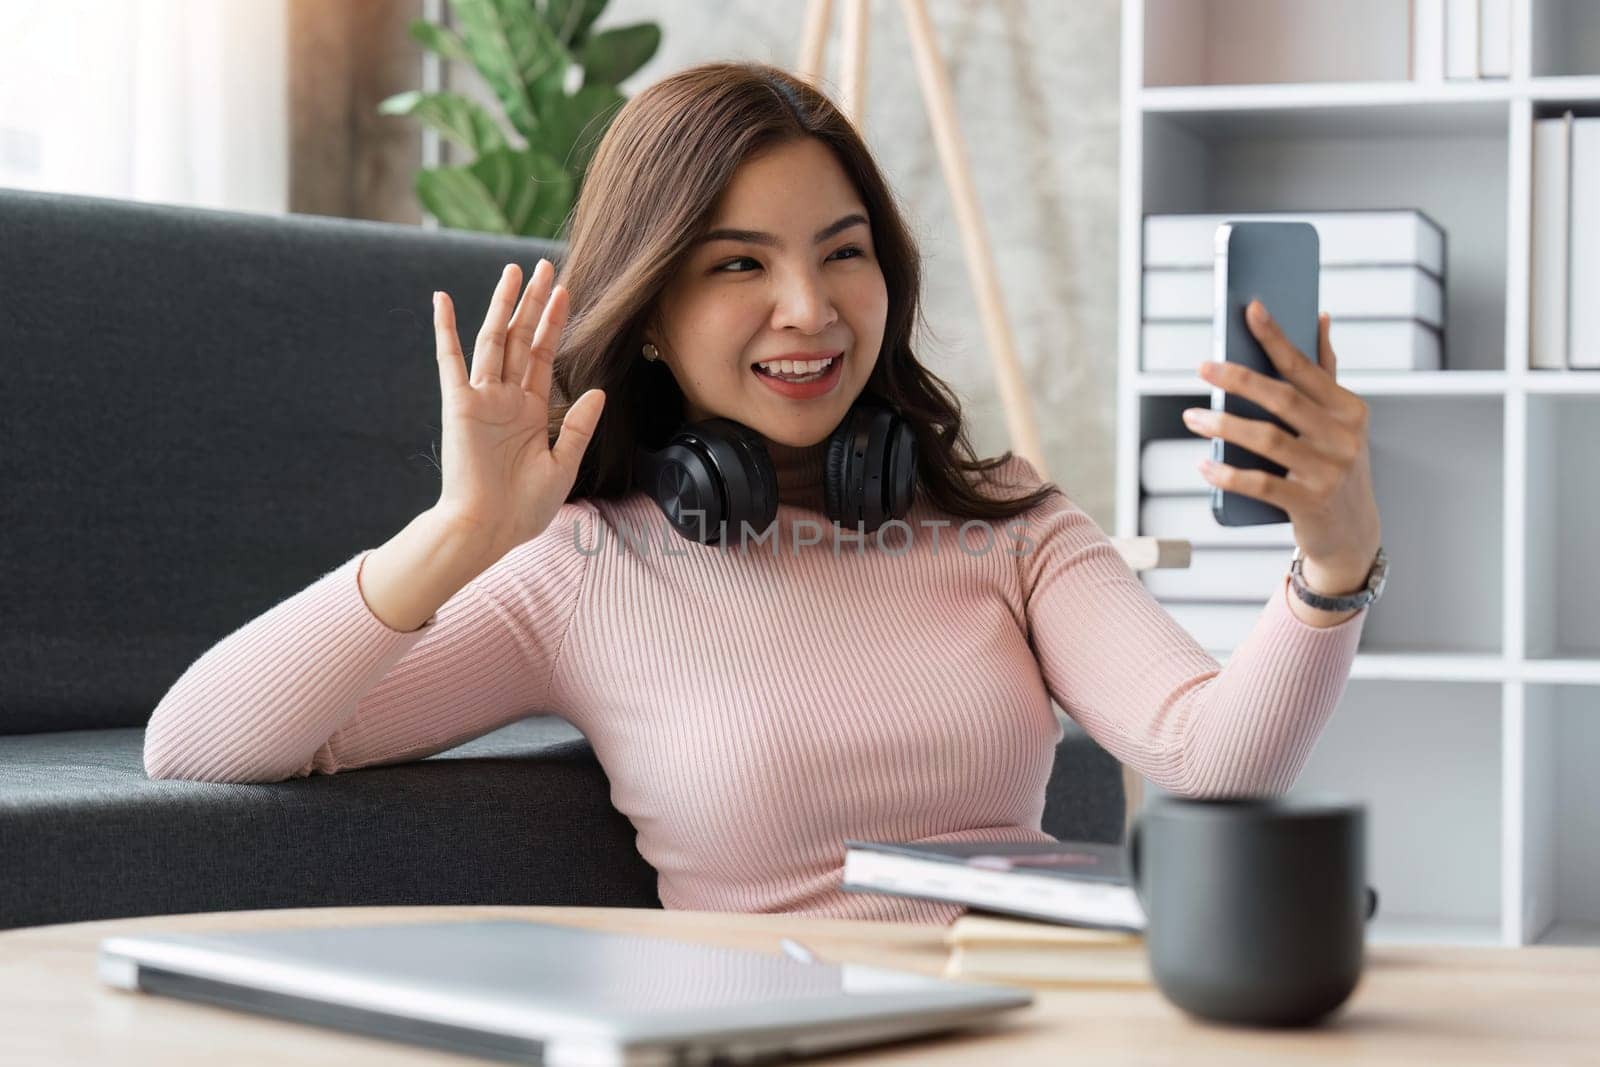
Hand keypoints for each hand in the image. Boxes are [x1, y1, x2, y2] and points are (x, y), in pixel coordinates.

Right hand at [431, 260, 604, 558]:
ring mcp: (481, 399)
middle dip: (534, 302)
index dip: (554, 323)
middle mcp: (505, 398)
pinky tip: (444, 300)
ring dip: (503, 305)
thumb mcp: (563, 464)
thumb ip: (578, 426)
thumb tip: (598, 391)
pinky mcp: (458, 405)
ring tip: (515, 271)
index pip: (542, 355)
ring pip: (493, 340)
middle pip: (520, 338)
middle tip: (546, 266)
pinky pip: (450, 361)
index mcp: (529, 411)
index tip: (567, 291)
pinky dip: (446, 330)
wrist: (487, 530)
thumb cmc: (522, 509)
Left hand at [1182, 300, 1381, 585]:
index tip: (1250, 309)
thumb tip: (1319, 317)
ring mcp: (1328, 472)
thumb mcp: (1338, 422)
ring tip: (1192, 416)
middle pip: (1282, 399)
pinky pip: (1259, 484)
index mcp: (1349, 409)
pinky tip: (1203, 463)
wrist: (1352, 532)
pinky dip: (1227, 474)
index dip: (1276, 338)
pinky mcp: (1308, 503)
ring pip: (1266, 440)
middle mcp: (1344, 437)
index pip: (1305, 367)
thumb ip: (1325, 372)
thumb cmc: (1334, 465)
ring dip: (1223, 425)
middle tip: (1203, 366)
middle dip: (1238, 378)